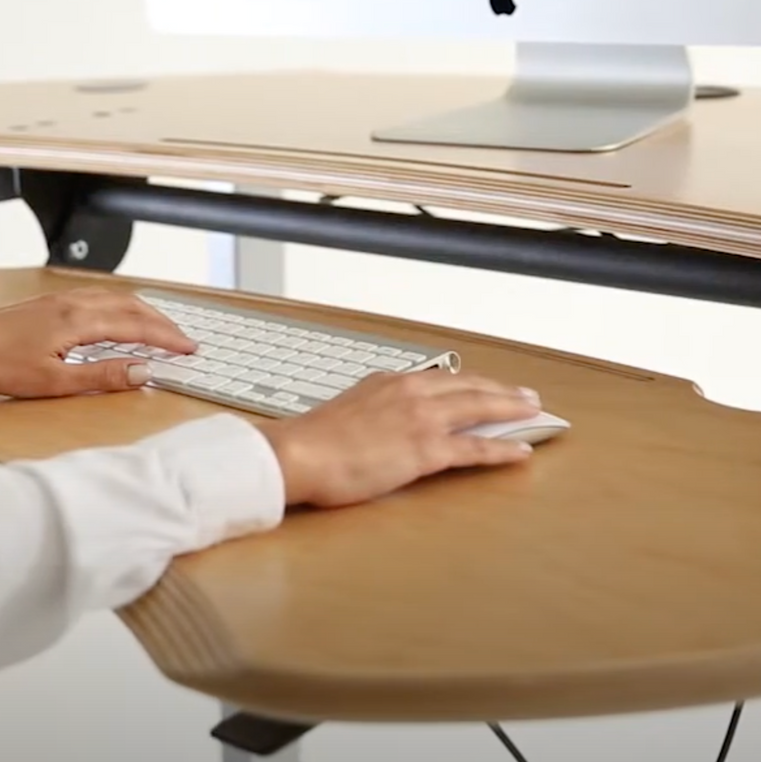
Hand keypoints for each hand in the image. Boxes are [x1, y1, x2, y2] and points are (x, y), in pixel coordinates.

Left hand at [0, 288, 196, 398]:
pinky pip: (99, 298)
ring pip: (116, 299)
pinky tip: (119, 319)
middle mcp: (73, 303)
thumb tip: (142, 371)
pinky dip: (122, 308)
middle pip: (132, 306)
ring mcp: (61, 300)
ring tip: (161, 330)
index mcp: (78, 320)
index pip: (137, 326)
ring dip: (144, 312)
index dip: (167, 338)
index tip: (189, 349)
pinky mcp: (50, 303)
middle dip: (162, 322)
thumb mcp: (53, 381)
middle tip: (184, 341)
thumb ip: (101, 376)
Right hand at [257, 370, 540, 507]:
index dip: (471, 383)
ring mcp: (421, 419)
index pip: (441, 379)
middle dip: (502, 391)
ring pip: (479, 409)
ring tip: (534, 414)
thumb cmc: (313, 441)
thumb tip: (381, 423)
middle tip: (526, 396)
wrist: (299, 454)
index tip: (486, 386)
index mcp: (389, 382)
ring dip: (511, 410)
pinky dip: (502, 449)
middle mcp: (410, 392)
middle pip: (470, 386)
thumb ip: (371, 410)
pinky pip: (475, 449)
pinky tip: (521, 451)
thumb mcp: (347, 411)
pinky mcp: (426, 450)